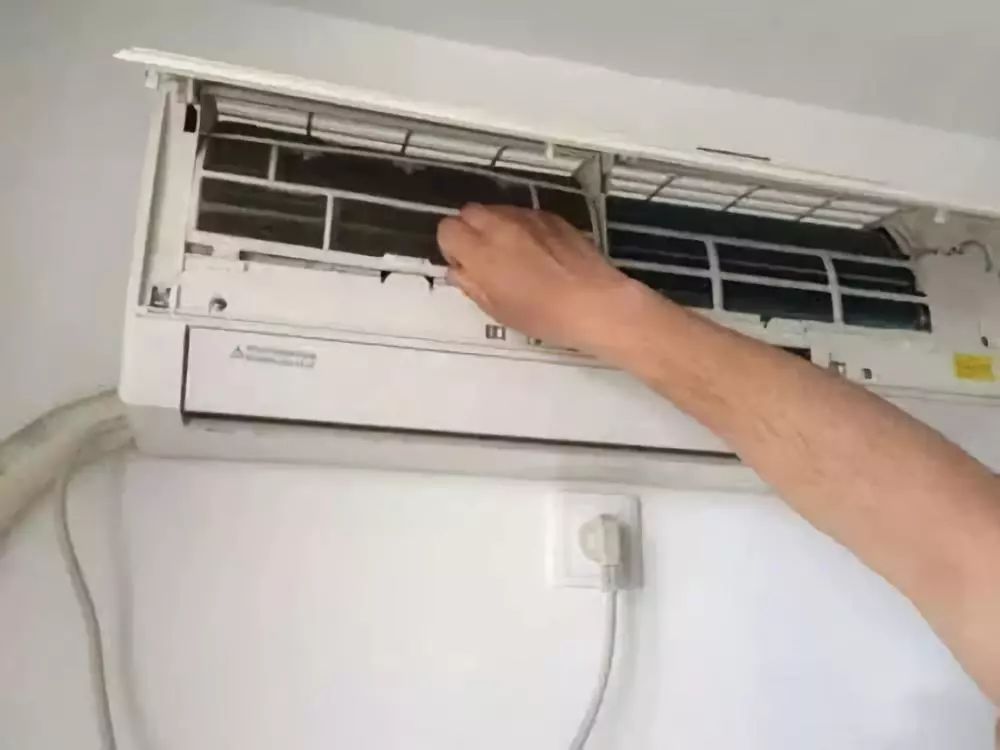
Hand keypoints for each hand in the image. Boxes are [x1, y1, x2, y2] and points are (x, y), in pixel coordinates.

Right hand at [437, 204, 658, 356]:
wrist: (594, 302)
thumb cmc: (542, 315)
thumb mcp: (497, 310)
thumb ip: (471, 284)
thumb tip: (458, 270)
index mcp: (481, 251)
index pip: (447, 229)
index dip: (451, 247)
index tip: (464, 264)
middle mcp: (500, 225)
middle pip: (468, 212)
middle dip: (470, 230)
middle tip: (484, 258)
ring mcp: (528, 217)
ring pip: (497, 209)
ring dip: (495, 226)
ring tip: (513, 254)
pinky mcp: (552, 216)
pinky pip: (524, 214)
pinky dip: (521, 226)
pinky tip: (538, 251)